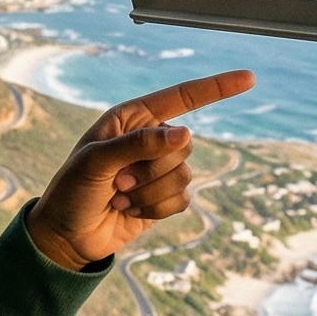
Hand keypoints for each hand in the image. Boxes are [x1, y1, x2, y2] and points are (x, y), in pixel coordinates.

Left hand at [29, 69, 254, 271]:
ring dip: (149, 193)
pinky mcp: (162, 197)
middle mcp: (149, 139)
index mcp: (131, 118)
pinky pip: (182, 200)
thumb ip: (139, 144)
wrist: (66, 236)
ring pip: (184, 175)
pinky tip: (129, 211)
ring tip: (119, 197)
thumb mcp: (96, 161)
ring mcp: (157, 169)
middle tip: (117, 181)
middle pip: (184, 145)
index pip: (181, 97)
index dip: (216, 87)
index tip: (249, 79)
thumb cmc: (71, 191)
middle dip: (152, 169)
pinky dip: (155, 210)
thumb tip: (184, 133)